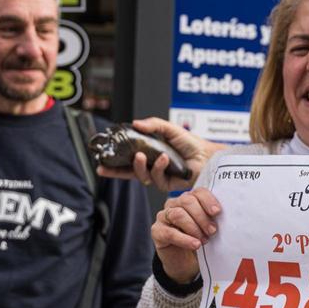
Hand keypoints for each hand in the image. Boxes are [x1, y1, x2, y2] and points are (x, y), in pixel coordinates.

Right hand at [96, 117, 223, 191]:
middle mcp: (152, 167)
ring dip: (140, 166)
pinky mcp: (168, 184)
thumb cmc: (191, 143)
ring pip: (142, 176)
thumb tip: (135, 123)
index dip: (114, 165)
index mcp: (149, 154)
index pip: (127, 161)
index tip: (100, 165)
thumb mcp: (169, 129)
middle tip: (107, 165)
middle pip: (129, 172)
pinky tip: (164, 159)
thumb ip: (153, 125)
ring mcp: (160, 176)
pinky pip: (157, 179)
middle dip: (115, 171)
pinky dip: (158, 167)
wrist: (208, 155)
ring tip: (142, 155)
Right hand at [151, 187, 221, 282]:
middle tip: (212, 231)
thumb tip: (226, 215)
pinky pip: (169, 232)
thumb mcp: (209, 228)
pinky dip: (184, 239)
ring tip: (204, 240)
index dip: (208, 200)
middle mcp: (175, 204)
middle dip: (202, 216)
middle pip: (187, 201)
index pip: (198, 192)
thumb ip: (213, 218)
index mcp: (189, 199)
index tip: (217, 212)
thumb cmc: (200, 241)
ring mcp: (163, 216)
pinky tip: (195, 244)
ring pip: (178, 214)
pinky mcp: (157, 231)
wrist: (187, 263)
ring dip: (194, 228)